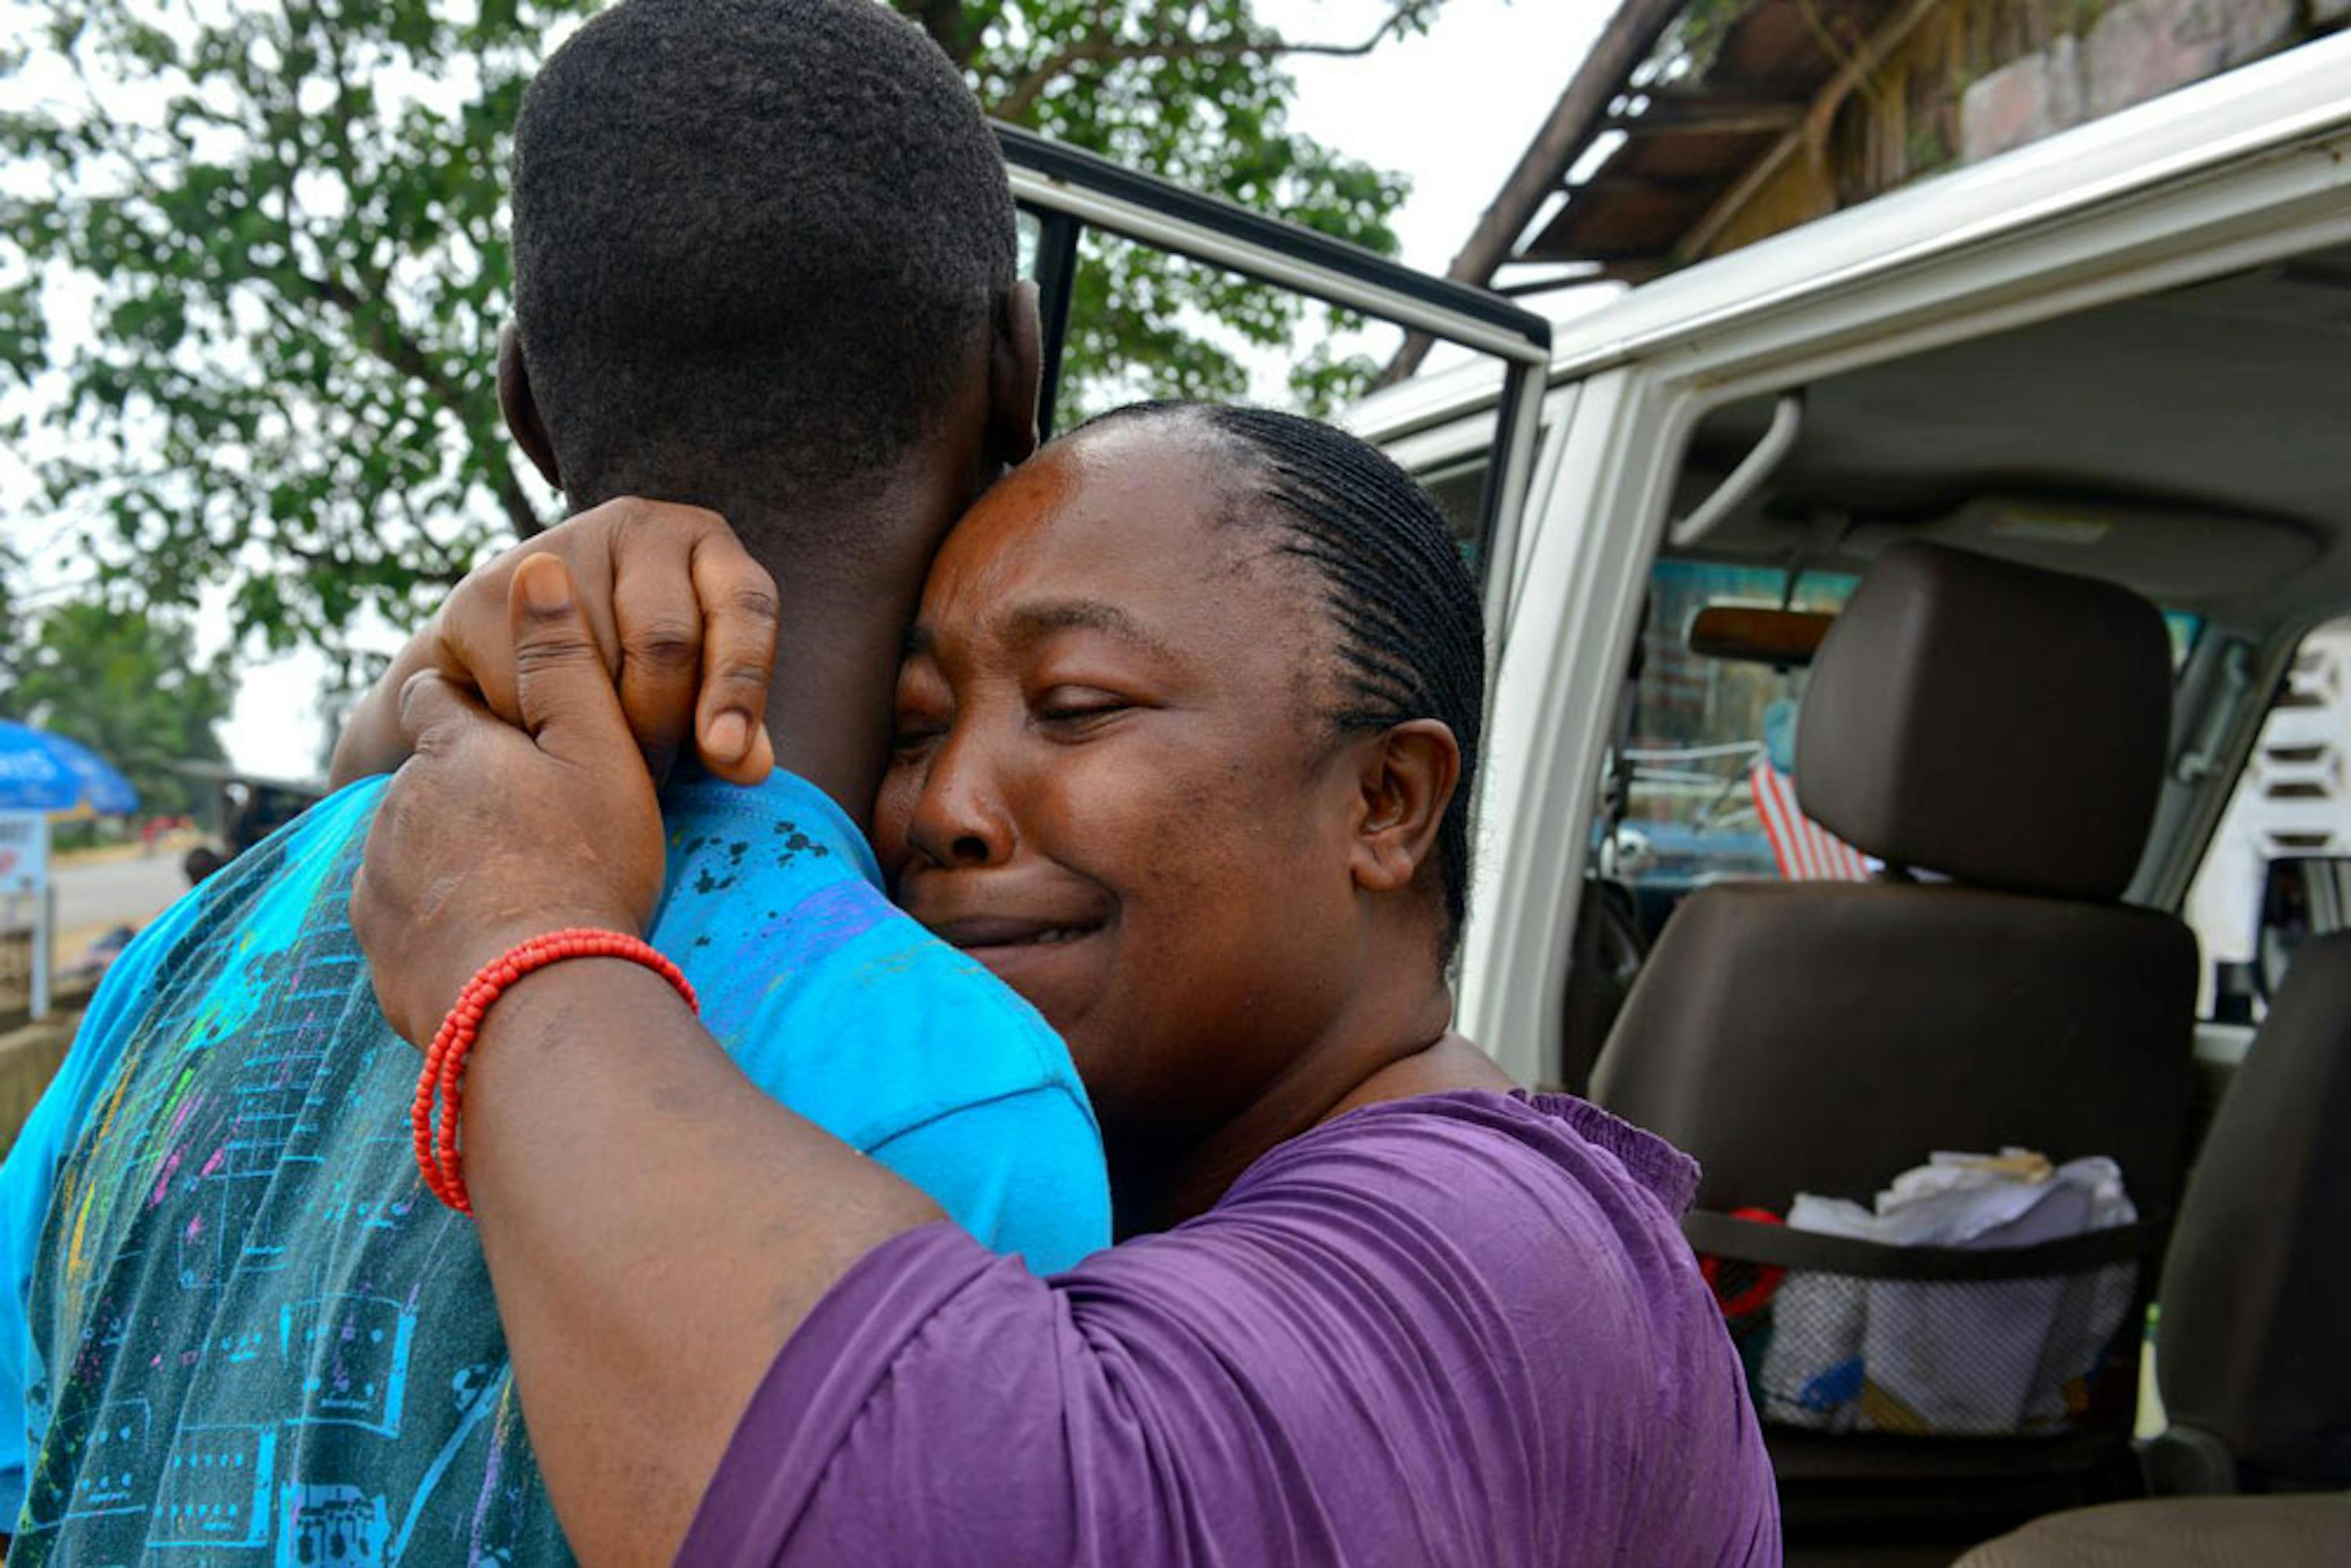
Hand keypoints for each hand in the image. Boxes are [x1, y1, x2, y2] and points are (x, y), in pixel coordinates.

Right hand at [330, 498, 778, 788]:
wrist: (516, 655)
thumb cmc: (635, 679)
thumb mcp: (697, 693)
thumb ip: (726, 724)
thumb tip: (750, 766)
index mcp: (708, 549)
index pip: (744, 609)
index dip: (739, 685)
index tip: (726, 755)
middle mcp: (640, 527)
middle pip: (665, 641)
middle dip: (660, 728)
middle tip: (648, 778)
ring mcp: (559, 548)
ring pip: (593, 667)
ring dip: (594, 736)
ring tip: (591, 757)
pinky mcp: (487, 590)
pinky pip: (524, 683)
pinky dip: (535, 731)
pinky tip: (536, 735)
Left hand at [354, 556, 669, 1048]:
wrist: (538, 994)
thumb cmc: (585, 864)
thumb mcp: (599, 752)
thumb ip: (565, 663)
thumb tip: (534, 566)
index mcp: (453, 749)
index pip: (435, 700)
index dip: (464, 709)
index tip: (497, 732)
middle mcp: (399, 804)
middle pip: (422, 783)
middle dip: (459, 797)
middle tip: (526, 834)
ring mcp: (379, 878)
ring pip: (408, 851)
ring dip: (446, 863)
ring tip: (513, 899)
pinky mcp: (377, 946)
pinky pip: (403, 921)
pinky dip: (435, 924)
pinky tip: (486, 946)